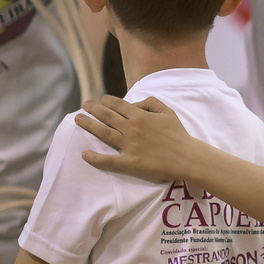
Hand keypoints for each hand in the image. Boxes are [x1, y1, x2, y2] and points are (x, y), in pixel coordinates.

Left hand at [74, 95, 200, 179]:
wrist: (186, 157)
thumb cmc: (178, 134)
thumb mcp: (167, 111)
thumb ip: (150, 103)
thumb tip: (133, 104)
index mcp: (140, 116)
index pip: (117, 105)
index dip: (105, 101)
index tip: (99, 100)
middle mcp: (131, 129)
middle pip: (106, 116)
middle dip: (92, 109)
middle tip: (83, 106)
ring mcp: (128, 146)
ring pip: (103, 133)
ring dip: (88, 125)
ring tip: (78, 119)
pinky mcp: (129, 163)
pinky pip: (108, 161)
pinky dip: (95, 158)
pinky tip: (84, 154)